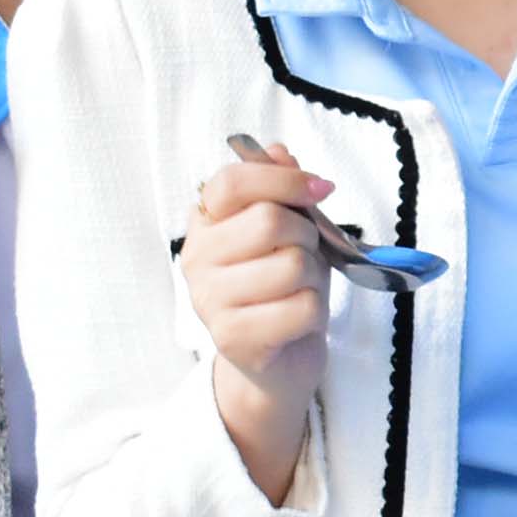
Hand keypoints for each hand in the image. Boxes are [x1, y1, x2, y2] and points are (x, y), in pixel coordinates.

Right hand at [183, 143, 334, 495]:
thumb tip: (278, 151)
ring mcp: (209, 300)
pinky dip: (315, 314)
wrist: (276, 364)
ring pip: (291, 264)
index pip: (233, 181)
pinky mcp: (231, 338)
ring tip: (300, 292)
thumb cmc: (283, 291)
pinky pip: (301, 306)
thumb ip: (280, 190)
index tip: (321, 188)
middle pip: (270, 221)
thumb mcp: (288, 233)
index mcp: (205, 224)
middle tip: (306, 256)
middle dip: (307, 236)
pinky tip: (296, 321)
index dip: (283, 179)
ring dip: (314, 278)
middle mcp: (196, 259)